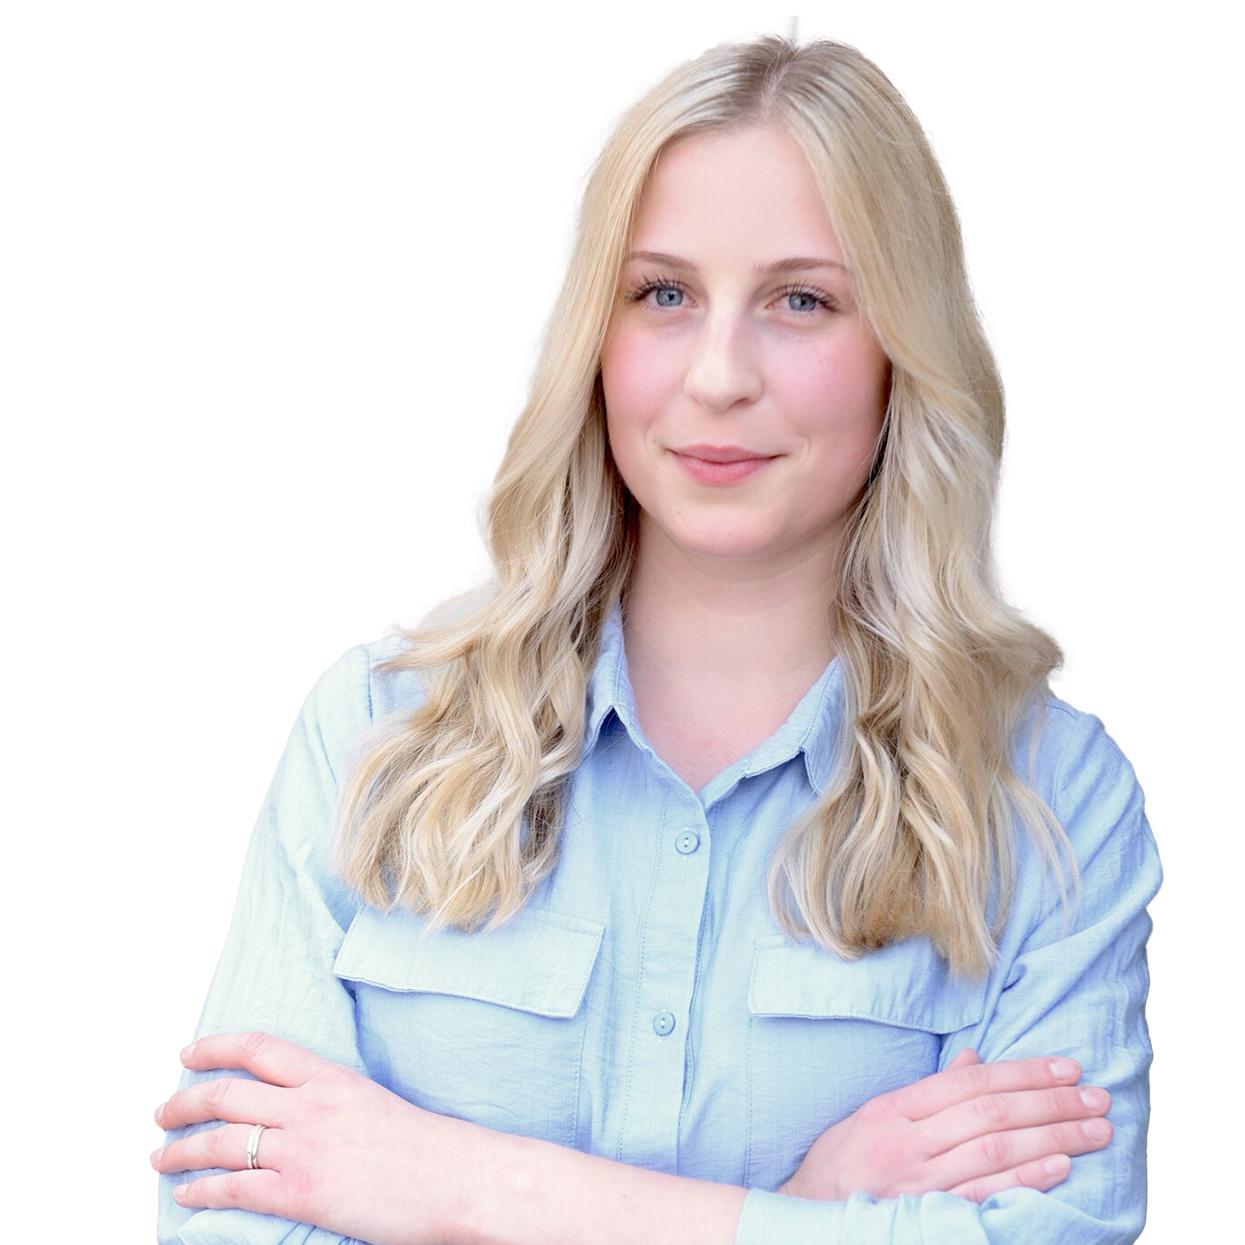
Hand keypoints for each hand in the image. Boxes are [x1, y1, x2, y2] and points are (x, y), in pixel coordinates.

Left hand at [150, 1031, 476, 1244]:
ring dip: (180, 1151)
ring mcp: (301, 1149)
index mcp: (329, 1077)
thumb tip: (291, 1107)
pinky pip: (234, 1189)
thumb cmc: (422, 1145)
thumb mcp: (370, 1100)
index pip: (258, 1049)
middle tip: (163, 1112)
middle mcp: (308, 1106)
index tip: (189, 1054)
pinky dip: (202, 1191)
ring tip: (160, 1158)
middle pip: (226, 1094)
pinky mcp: (299, 1192)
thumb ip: (328, 1098)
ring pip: (219, 1141)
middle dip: (183, 1102)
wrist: (451, 1177)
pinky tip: (187, 1195)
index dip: (215, 1047)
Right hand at [779, 1047, 1113, 1203]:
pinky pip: (985, 1196)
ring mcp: (920, 1184)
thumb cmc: (843, 1162)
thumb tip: (974, 1060)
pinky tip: (1060, 1167)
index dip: (1022, 1072)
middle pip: (990, 1113)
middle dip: (1049, 1102)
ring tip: (1094, 1128)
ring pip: (995, 1150)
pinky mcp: (930, 1218)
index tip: (1066, 1067)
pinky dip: (1025, 1179)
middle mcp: (907, 1143)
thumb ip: (928, 1091)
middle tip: (1096, 1096)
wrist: (807, 1216)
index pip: (969, 1082)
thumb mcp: (874, 1114)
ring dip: (1052, 1137)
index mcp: (894, 1109)